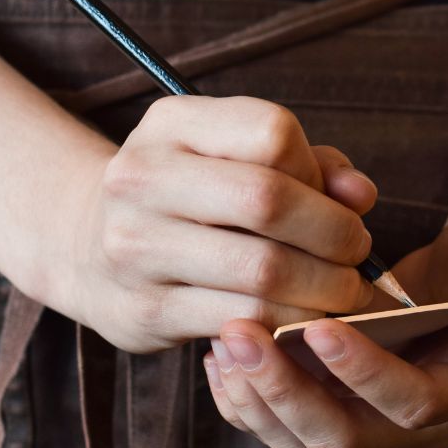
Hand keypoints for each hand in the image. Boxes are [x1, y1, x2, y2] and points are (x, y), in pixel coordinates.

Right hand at [50, 95, 378, 352]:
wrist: (87, 250)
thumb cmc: (190, 199)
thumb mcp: (235, 159)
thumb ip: (310, 166)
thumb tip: (360, 195)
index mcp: (171, 124)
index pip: (272, 132)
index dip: (318, 171)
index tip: (333, 200)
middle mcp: (143, 177)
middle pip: (269, 200)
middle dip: (334, 234)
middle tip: (356, 254)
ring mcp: (137, 247)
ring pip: (263, 270)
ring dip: (324, 287)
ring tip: (342, 291)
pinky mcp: (146, 311)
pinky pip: (245, 320)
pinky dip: (292, 322)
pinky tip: (305, 319)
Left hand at [202, 205, 447, 447]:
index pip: (414, 404)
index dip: (367, 374)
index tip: (318, 327)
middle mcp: (420, 425)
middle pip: (346, 438)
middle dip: (287, 392)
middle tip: (240, 334)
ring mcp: (375, 424)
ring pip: (305, 443)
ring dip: (258, 400)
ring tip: (224, 342)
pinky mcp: (339, 409)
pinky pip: (284, 427)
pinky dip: (247, 401)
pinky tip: (218, 355)